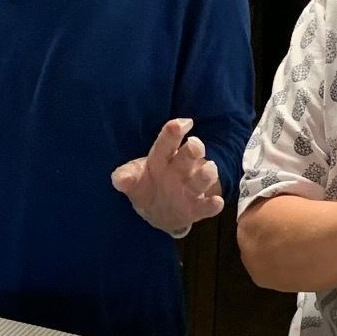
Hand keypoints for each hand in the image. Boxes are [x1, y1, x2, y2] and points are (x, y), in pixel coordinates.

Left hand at [111, 118, 222, 237]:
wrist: (158, 212)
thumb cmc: (146, 185)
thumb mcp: (132, 179)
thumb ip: (124, 177)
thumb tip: (120, 179)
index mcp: (162, 158)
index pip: (167, 142)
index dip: (174, 132)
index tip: (183, 123)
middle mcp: (179, 170)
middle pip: (187, 157)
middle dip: (192, 150)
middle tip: (195, 145)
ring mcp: (189, 189)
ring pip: (201, 179)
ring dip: (206, 175)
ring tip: (209, 169)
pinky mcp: (196, 209)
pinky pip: (207, 206)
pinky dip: (212, 205)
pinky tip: (216, 202)